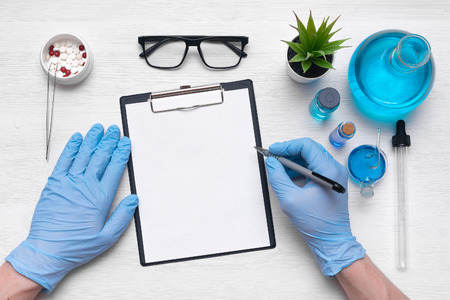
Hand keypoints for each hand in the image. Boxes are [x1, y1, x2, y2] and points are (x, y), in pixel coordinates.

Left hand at [5, 124, 137, 292]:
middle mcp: (85, 186)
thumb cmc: (76, 245)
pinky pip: (64, 161)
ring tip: (98, 128)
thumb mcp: (107, 237)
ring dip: (92, 139)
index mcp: (100, 197)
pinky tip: (77, 139)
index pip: (114, 167)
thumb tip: (133, 200)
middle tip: (114, 130)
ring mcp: (68, 183)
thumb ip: (122, 217)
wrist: (47, 250)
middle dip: (109, 140)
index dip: (121, 152)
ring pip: (83, 155)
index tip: (125, 142)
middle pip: (100, 156)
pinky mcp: (54, 184)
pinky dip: (71, 148)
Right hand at [265, 138, 364, 275]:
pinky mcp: (331, 181)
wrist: (332, 240)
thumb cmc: (317, 223)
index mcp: (329, 171)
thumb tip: (271, 162)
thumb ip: (278, 177)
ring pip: (311, 157)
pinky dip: (300, 167)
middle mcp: (335, 169)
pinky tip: (288, 174)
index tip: (273, 151)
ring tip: (278, 167)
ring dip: (293, 159)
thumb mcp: (290, 199)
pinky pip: (314, 166)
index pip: (306, 146)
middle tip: (273, 157)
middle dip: (289, 151)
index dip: (287, 146)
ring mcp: (334, 175)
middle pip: (309, 149)